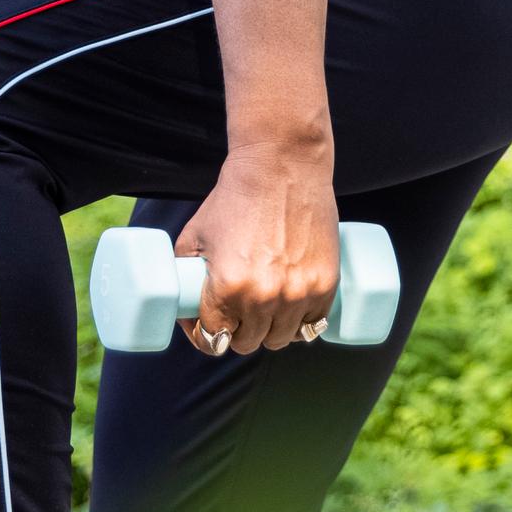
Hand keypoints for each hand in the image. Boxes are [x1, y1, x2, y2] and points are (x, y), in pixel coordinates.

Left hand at [170, 147, 339, 355]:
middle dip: (237, 332)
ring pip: (280, 340)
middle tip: (236, 314)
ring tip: (265, 311)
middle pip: (247, 344)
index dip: (205, 336)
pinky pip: (312, 326)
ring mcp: (299, 293)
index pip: (213, 340)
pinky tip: (292, 309)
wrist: (281, 167)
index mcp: (227, 287)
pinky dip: (301, 323)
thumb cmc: (234, 198)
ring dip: (270, 330)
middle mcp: (264, 297)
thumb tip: (184, 305)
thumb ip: (185, 274)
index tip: (208, 328)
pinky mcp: (326, 284)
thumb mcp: (193, 235)